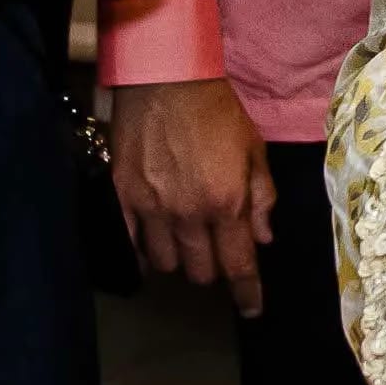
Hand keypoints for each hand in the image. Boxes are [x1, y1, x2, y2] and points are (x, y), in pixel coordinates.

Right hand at [113, 74, 275, 310]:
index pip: (238, 265)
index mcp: (226, 202)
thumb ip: (261, 196)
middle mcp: (188, 213)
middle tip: (217, 252)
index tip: (252, 309)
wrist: (164, 75)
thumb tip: (263, 237)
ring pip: (164, 263)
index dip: (247, 293)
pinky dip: (144, 249)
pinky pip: (131, 242)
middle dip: (213, 269)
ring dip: (179, 260)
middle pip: (199, 271)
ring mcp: (150, 208)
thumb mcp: (254, 148)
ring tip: (186, 243)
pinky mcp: (122, 196)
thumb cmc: (216, 109)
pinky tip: (153, 242)